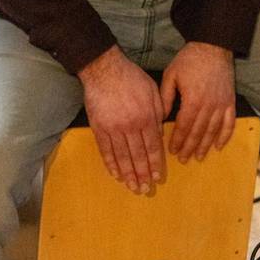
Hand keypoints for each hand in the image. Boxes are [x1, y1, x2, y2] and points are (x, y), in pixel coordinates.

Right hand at [78, 45, 164, 193]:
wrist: (105, 69)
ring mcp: (113, 128)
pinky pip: (105, 150)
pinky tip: (116, 174)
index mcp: (146, 117)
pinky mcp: (99, 127)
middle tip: (146, 190)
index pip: (153, 146)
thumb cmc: (131, 77)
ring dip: (128, 174)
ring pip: (122, 157)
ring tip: (132, 187)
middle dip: (143, 175)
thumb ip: (159, 112)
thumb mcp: (152, 90)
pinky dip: (111, 164)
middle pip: (138, 156)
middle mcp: (131, 126)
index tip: (157, 178)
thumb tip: (160, 133)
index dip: (155, 164)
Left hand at [160, 42, 235, 162]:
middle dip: (189, 147)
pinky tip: (219, 146)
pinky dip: (225, 136)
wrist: (213, 47)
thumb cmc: (189, 60)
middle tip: (183, 159)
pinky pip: (229, 123)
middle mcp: (209, 106)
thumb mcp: (171, 75)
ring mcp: (221, 104)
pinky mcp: (230, 101)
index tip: (172, 150)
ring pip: (213, 131)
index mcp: (192, 100)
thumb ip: (166, 97)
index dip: (178, 139)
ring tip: (198, 157)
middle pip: (198, 132)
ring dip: (205, 146)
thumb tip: (162, 117)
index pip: (184, 126)